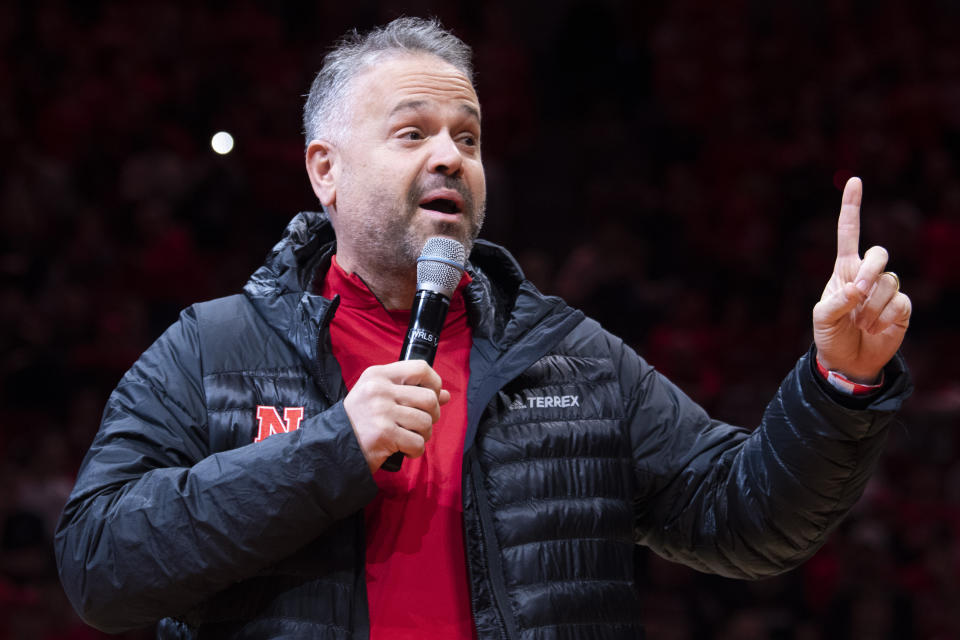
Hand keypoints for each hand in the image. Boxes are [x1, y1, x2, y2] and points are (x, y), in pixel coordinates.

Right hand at [343, 360, 450, 471]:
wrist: (332, 447)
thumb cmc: (359, 420)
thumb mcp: (379, 396)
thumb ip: (411, 391)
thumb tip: (445, 395)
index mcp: (378, 375)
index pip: (420, 368)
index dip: (434, 383)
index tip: (432, 396)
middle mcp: (379, 390)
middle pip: (429, 398)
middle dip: (432, 415)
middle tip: (421, 424)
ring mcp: (382, 412)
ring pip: (426, 421)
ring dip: (424, 434)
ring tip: (410, 437)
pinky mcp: (384, 435)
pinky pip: (417, 442)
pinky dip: (415, 450)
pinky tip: (404, 450)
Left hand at [812, 177, 911, 382]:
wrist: (847, 361)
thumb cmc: (830, 335)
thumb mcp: (822, 318)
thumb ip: (837, 302)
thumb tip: (859, 289)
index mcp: (844, 270)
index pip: (849, 233)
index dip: (852, 207)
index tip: (854, 181)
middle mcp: (867, 275)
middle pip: (878, 253)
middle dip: (869, 271)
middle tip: (858, 294)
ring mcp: (886, 290)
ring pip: (888, 282)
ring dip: (871, 307)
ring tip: (860, 324)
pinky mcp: (902, 306)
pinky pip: (900, 301)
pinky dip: (884, 317)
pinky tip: (875, 329)